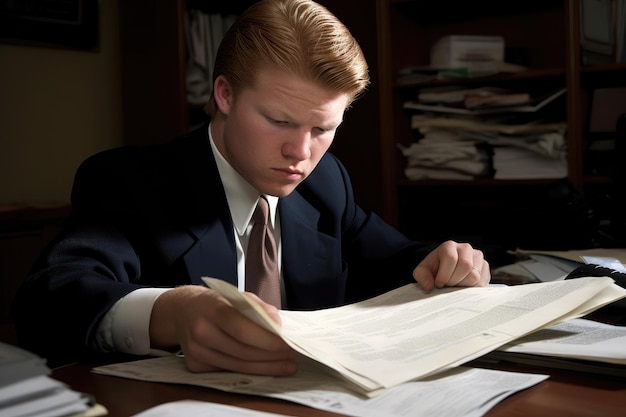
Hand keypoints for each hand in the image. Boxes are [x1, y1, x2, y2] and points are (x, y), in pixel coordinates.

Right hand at [149, 285, 296, 375]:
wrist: (181, 311)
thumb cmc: (214, 302)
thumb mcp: (236, 295)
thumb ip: (258, 308)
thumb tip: (278, 324)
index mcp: (213, 309)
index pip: (242, 330)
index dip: (267, 340)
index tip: (287, 344)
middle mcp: (201, 331)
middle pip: (242, 352)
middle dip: (271, 357)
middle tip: (291, 358)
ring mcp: (196, 351)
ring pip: (237, 366)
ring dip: (264, 368)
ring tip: (284, 365)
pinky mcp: (195, 365)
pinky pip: (227, 370)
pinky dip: (248, 370)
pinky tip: (264, 367)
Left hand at [412, 240, 489, 290]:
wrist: (444, 270)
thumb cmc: (434, 270)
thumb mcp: (423, 271)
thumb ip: (422, 277)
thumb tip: (429, 286)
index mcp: (449, 246)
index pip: (451, 258)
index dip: (444, 274)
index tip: (439, 283)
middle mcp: (465, 248)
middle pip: (465, 266)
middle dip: (454, 280)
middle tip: (448, 285)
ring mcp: (477, 257)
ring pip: (475, 275)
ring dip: (463, 285)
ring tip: (455, 284)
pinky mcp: (485, 267)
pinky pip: (482, 281)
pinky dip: (472, 288)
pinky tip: (463, 285)